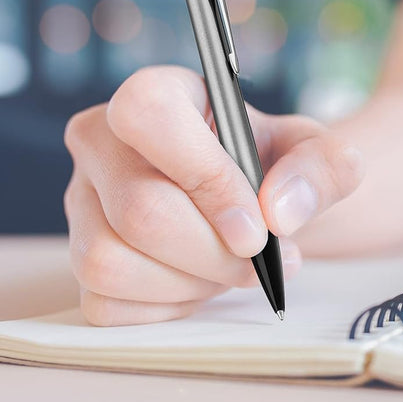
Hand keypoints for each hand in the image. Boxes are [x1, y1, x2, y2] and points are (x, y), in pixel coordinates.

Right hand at [64, 65, 364, 325]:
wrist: (259, 208)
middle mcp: (101, 143)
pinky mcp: (79, 259)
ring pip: (108, 262)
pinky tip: (198, 285)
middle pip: (139, 211)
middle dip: (214, 253)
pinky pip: (104, 303)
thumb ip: (323, 169)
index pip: (147, 115)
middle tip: (261, 261)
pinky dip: (164, 308)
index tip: (257, 227)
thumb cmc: (278, 169)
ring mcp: (81, 203)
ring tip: (231, 270)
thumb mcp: (320, 156)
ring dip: (189, 283)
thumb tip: (280, 211)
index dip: (206, 177)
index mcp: (156, 94)